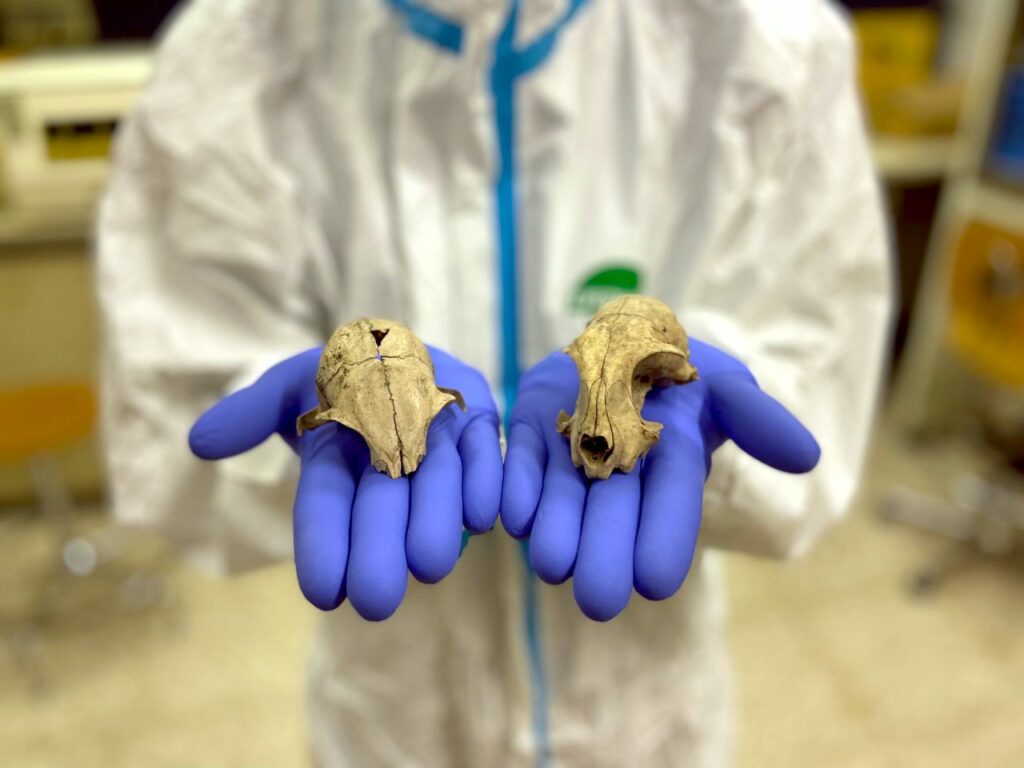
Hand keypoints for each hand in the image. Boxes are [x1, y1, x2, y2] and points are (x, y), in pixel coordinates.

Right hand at [188, 346, 501, 618]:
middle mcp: (391, 459)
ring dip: (434, 523)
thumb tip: (199, 443)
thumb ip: (251, 413)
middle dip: (379, 550)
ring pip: (437, 485)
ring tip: (432, 565)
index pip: (325, 503)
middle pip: (382, 505)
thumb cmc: (339, 373)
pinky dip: (484, 482)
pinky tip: (481, 515)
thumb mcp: (288, 385)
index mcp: (340, 456)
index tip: (323, 594)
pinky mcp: (480, 424)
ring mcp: (439, 443)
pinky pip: (488, 454)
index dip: (323, 545)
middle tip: (378, 601)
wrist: (403, 351)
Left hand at [500, 339, 819, 620]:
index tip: (656, 582)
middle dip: (606, 553)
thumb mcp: (727, 387)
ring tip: (553, 566)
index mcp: (670, 463)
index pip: (671, 503)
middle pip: (613, 512)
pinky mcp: (531, 430)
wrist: (621, 338)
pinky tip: (514, 514)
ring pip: (564, 498)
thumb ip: (757, 420)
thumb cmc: (683, 370)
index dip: (664, 538)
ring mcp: (571, 453)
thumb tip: (807, 458)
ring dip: (558, 531)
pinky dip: (518, 488)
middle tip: (599, 600)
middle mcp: (620, 470)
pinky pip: (522, 462)